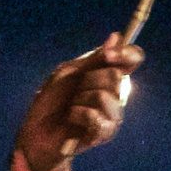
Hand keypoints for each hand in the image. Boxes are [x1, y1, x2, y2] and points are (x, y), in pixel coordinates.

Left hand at [14, 34, 142, 170]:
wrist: (37, 132)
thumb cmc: (51, 101)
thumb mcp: (69, 72)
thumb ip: (94, 58)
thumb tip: (116, 37)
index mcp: (109, 74)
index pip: (133, 58)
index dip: (126, 53)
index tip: (108, 54)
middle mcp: (116, 93)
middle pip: (116, 75)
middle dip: (89, 80)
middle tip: (75, 91)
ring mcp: (113, 114)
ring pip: (104, 96)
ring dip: (80, 99)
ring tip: (71, 108)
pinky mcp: (105, 133)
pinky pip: (97, 117)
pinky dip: (78, 114)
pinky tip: (71, 119)